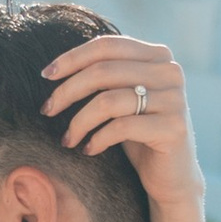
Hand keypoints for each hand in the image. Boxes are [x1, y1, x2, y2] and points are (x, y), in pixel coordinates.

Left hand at [43, 32, 202, 215]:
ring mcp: (175, 99)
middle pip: (103, 71)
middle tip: (48, 110)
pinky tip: (89, 149)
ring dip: (79, 121)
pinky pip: (121, 127)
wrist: (171, 176)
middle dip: (67, 91)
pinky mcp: (174, 128)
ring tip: (68, 139)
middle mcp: (170, 72)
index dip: (72, 58)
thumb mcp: (122, 98)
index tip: (45, 75)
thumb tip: (55, 67)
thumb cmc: (138, 135)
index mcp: (158, 56)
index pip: (106, 46)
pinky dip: (98, 139)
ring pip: (108, 101)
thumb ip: (105, 75)